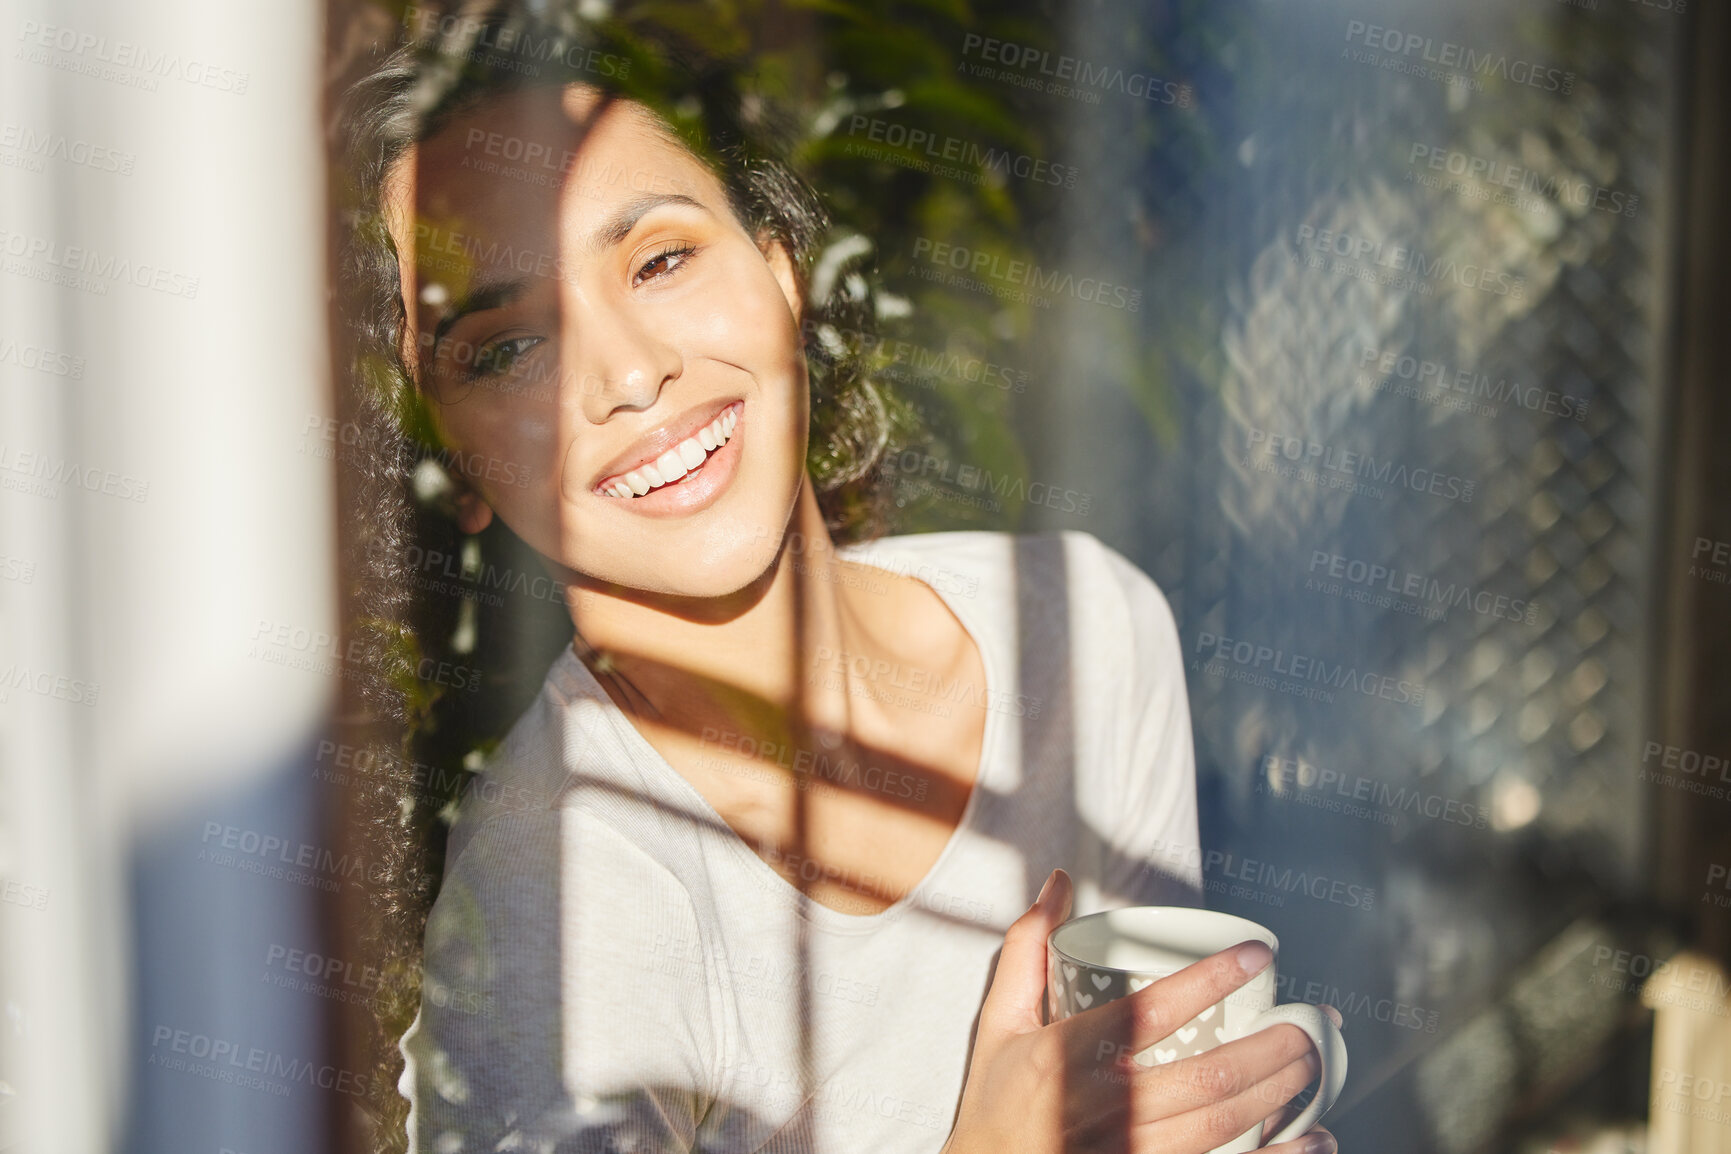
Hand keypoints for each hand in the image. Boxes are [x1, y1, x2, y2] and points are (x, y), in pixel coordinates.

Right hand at [942, 869, 1337, 1153]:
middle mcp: (1105, 1107)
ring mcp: (1130, 1152)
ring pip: (1224, 1123)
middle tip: (1307, 1023)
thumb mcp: (999, 1023)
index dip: (1212, 979)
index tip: (1257, 955)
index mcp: (1068, 1057)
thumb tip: (1059, 883)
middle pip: (1208, 1075)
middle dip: (1271, 1048)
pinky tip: (1314, 1140)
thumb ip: (1027, 948)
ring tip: (1312, 1064)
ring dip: (1280, 1092)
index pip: (1153, 1010)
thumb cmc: (995, 1105)